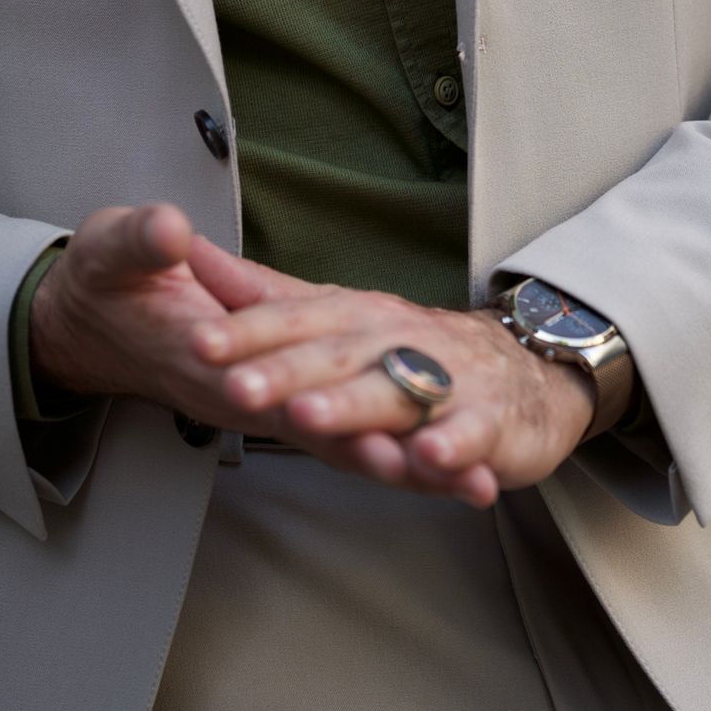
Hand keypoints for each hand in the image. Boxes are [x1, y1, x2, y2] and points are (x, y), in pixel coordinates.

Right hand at [27, 209, 509, 500]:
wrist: (93, 321)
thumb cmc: (107, 281)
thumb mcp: (109, 249)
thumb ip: (139, 244)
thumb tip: (170, 232)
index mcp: (200, 353)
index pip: (262, 386)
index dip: (315, 404)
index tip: (367, 426)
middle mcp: (238, 393)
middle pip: (318, 432)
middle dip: (383, 453)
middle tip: (449, 472)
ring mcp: (264, 405)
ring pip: (341, 445)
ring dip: (405, 467)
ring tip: (470, 485)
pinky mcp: (284, 404)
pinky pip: (345, 438)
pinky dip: (398, 458)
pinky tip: (455, 476)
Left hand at [185, 242, 615, 508]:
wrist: (522, 371)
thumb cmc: (409, 349)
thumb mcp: (333, 318)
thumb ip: (262, 295)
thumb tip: (188, 251)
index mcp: (353, 314)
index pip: (292, 318)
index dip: (245, 330)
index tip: (197, 342)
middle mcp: (395, 338)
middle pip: (333, 355)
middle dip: (284, 371)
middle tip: (234, 388)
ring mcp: (445, 378)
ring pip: (393, 392)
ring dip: (352, 405)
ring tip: (309, 418)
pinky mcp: (488, 421)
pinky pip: (470, 434)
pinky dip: (453, 448)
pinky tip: (431, 459)